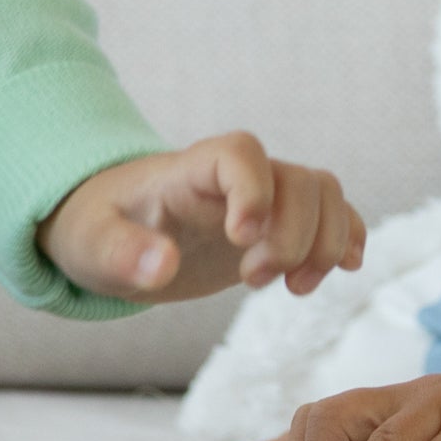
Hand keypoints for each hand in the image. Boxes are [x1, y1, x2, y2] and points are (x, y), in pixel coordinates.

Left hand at [37, 132, 364, 302]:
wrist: (115, 228)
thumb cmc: (100, 228)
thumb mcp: (92, 245)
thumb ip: (123, 255)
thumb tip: (159, 269)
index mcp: (193, 168)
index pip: (241, 153)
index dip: (254, 190)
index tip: (242, 240)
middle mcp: (240, 176)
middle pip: (297, 180)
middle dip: (292, 236)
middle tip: (254, 280)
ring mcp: (267, 196)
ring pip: (325, 193)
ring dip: (326, 241)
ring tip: (293, 287)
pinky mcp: (280, 223)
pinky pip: (333, 212)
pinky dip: (348, 236)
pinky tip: (345, 269)